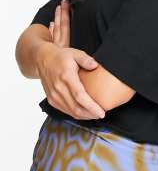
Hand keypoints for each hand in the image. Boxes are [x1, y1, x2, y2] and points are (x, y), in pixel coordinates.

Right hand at [36, 0, 104, 119]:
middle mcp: (58, 89)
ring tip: (95, 115)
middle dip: (90, 114)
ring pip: (70, 112)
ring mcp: (54, 95)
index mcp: (66, 77)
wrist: (42, 59)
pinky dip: (75, 114)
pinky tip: (84, 113)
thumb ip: (86, 59)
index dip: (91, 107)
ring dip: (84, 116)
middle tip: (101, 114)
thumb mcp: (75, 53)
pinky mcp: (51, 99)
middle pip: (76, 108)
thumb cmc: (61, 56)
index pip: (80, 97)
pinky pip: (65, 111)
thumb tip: (95, 66)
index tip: (101, 112)